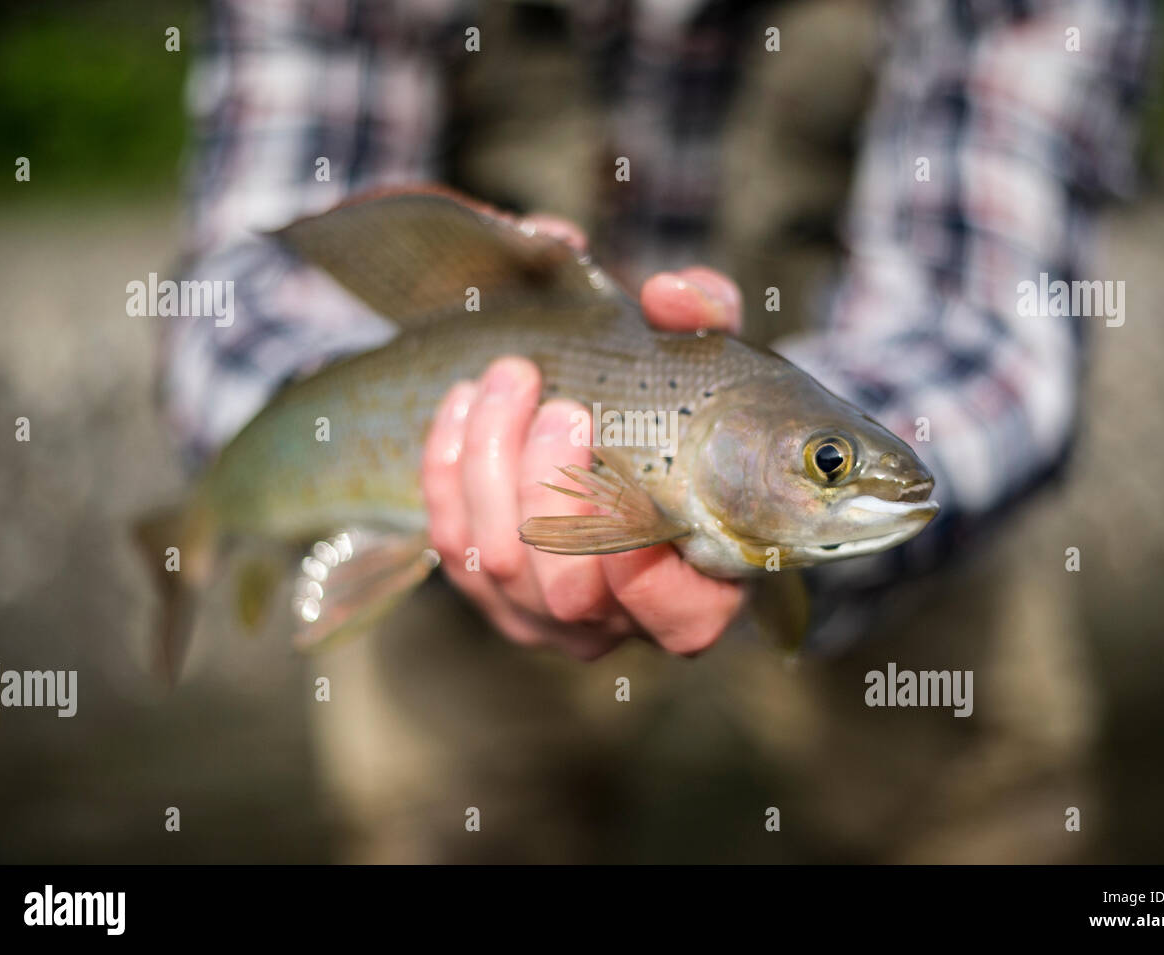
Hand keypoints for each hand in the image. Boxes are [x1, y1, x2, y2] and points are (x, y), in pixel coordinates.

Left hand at [420, 216, 745, 659]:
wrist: (624, 438)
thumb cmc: (684, 417)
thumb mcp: (714, 361)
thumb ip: (710, 321)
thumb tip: (670, 295)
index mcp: (698, 595)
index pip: (678, 618)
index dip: (646, 571)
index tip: (623, 486)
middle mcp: (619, 625)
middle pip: (567, 589)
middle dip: (550, 489)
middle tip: (562, 405)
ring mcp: (545, 619)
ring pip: (499, 561)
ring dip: (493, 459)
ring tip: (510, 377)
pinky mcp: (486, 593)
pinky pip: (450, 541)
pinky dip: (448, 467)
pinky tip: (464, 404)